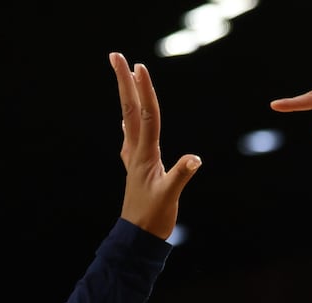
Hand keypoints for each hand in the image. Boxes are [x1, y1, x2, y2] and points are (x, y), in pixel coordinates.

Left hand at [113, 52, 200, 239]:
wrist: (137, 237)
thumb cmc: (154, 218)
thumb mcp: (170, 198)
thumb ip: (181, 176)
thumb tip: (195, 158)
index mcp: (146, 154)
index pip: (147, 115)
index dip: (144, 91)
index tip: (140, 66)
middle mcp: (136, 151)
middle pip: (131, 109)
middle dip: (124, 82)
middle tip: (116, 56)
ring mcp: (134, 159)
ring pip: (129, 119)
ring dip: (126, 96)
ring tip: (123, 77)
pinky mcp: (136, 168)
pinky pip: (131, 137)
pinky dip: (129, 122)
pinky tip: (126, 121)